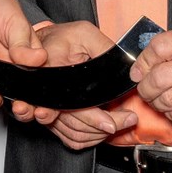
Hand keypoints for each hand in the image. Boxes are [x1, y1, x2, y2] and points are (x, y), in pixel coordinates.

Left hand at [0, 0, 45, 114]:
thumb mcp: (17, 22)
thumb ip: (24, 43)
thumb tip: (39, 59)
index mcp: (27, 59)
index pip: (36, 84)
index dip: (39, 99)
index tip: (38, 106)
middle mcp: (10, 68)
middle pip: (17, 96)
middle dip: (19, 107)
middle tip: (18, 108)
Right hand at [23, 22, 128, 137]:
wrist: (43, 44)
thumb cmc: (63, 38)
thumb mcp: (85, 33)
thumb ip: (103, 48)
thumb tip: (126, 67)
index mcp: (52, 74)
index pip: (73, 106)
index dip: (94, 118)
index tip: (112, 124)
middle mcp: (46, 96)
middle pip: (77, 124)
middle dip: (105, 127)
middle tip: (128, 120)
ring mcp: (48, 109)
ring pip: (75, 135)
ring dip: (98, 134)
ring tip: (119, 123)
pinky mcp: (50, 118)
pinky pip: (70, 138)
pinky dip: (89, 139)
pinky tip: (101, 130)